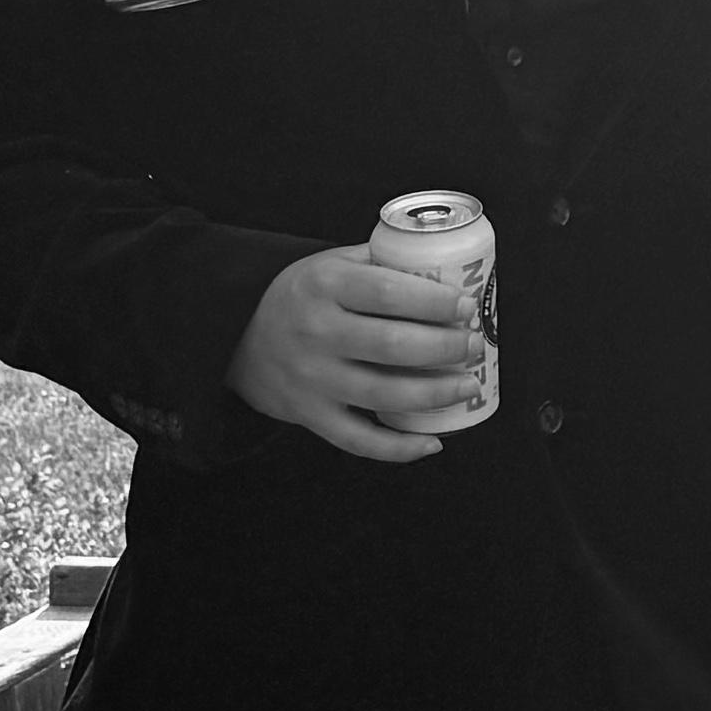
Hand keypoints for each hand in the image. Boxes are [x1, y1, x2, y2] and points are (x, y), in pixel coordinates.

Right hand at [225, 247, 484, 462]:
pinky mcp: (310, 415)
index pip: (388, 292)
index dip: (435, 301)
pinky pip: (359, 440)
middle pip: (394, 346)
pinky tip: (433, 441)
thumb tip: (451, 270)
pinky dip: (399, 448)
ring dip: (436, 394)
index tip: (467, 306)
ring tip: (469, 385)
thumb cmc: (303, 296)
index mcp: (324, 285)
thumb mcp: (332, 264)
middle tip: (474, 345)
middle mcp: (316, 332)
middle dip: (446, 348)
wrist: (237, 338)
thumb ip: (382, 262)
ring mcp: (312, 379)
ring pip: (384, 394)